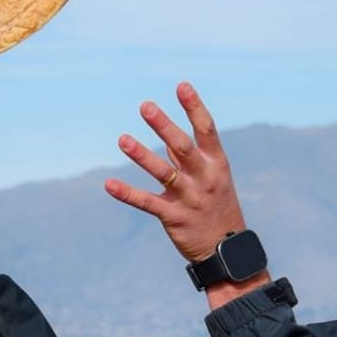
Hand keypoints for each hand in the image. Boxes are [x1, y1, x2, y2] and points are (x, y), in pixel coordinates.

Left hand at [105, 81, 252, 265]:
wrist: (226, 250)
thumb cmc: (217, 207)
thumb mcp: (212, 178)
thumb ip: (189, 157)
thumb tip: (169, 135)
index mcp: (216, 163)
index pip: (206, 130)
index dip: (194, 107)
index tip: (181, 86)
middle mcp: (205, 178)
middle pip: (183, 147)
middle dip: (164, 126)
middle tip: (145, 106)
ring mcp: (190, 198)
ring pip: (164, 173)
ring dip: (142, 155)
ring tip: (122, 139)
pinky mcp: (174, 217)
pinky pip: (148, 203)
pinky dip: (127, 194)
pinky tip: (109, 185)